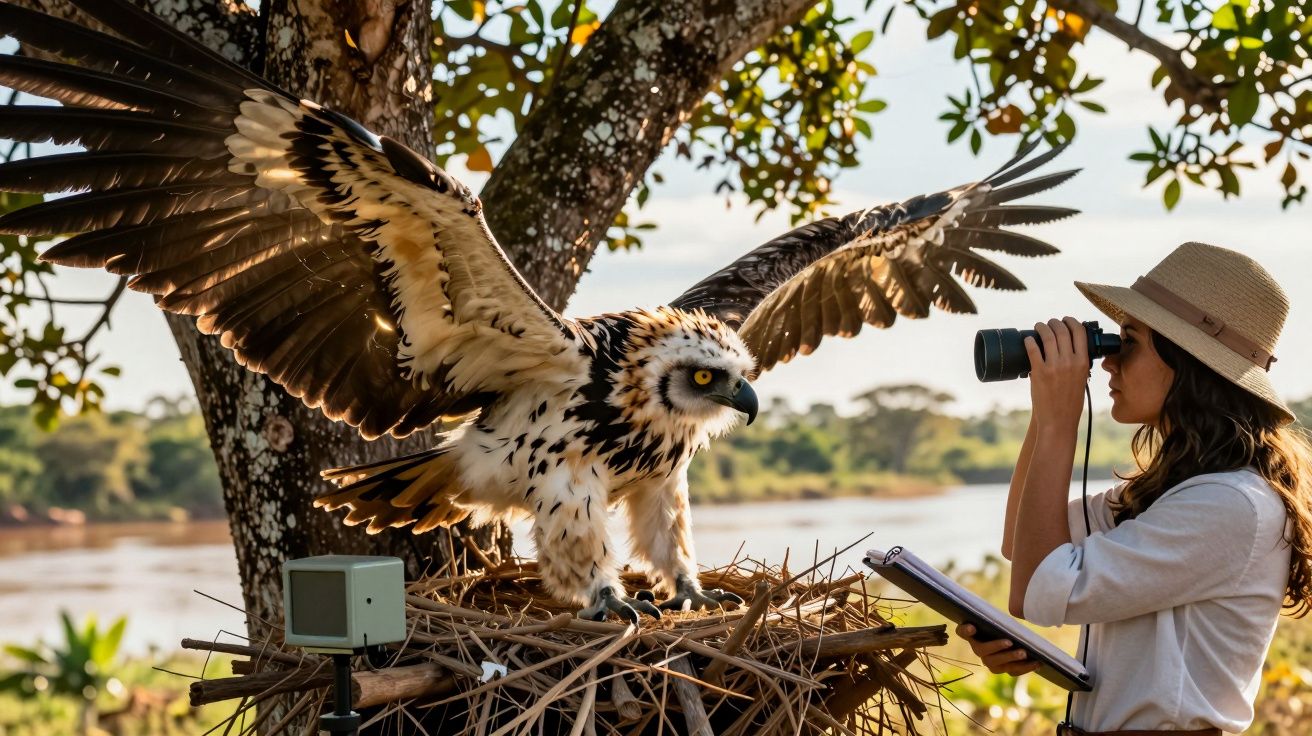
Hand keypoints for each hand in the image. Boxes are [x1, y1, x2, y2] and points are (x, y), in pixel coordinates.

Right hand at [956, 623, 1039, 675]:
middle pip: (983, 652)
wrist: (1013, 639)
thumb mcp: (997, 618)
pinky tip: (1037, 662)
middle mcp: (979, 651)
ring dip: (1012, 659)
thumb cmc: (1001, 624)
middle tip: (1009, 642)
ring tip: (1024, 653)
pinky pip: (1013, 671)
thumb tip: (1005, 606)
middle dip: (996, 647)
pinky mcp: (1005, 669)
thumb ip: (995, 616)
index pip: (962, 632)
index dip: (965, 630)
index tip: (972, 627)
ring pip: (998, 665)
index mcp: (973, 635)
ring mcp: (991, 662)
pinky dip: (1026, 667)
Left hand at [1024, 316, 1087, 430]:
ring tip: (1038, 326)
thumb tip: (1070, 351)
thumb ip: (1078, 365)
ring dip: (1042, 327)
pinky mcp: (1039, 372)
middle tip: (1050, 323)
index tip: (1066, 319)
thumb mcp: (1081, 380)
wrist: (1059, 419)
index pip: (1080, 333)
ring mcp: (1054, 366)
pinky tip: (1028, 339)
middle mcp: (1070, 362)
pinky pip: (1033, 350)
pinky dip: (1030, 341)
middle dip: (1055, 322)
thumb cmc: (1070, 402)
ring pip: (1048, 336)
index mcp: (1083, 362)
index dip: (1072, 322)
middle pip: (1062, 331)